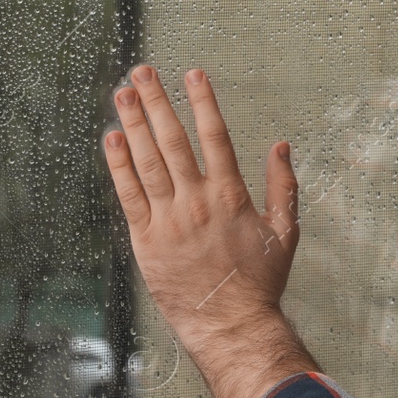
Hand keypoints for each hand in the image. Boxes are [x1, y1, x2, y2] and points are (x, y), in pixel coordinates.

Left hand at [102, 65, 300, 351]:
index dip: (202, 101)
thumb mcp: (286, 232)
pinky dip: (119, 165)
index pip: (215, 136)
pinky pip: (129, 195)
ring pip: (147, 161)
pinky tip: (112, 138)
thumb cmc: (260, 282)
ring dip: (134, 124)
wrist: (231, 325)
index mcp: (230, 195)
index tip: (193, 73)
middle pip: (173, 140)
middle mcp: (197, 201)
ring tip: (123, 93)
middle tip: (142, 72)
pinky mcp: (147, 239)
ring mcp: (169, 219)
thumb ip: (284, 186)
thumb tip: (282, 146)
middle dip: (157, 102)